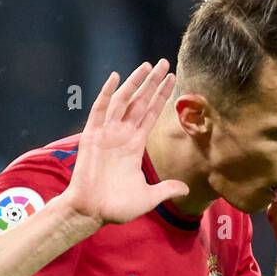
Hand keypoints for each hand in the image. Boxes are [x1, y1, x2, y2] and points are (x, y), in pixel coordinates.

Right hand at [61, 60, 187, 225]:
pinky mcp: (92, 137)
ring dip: (134, 83)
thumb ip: (165, 189)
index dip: (161, 97)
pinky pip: (99, 111)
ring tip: (147, 66)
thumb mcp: (148, 197)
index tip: (172, 80)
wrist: (92, 212)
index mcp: (135, 145)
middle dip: (152, 83)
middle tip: (164, 63)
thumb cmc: (117, 207)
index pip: (151, 114)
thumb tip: (185, 188)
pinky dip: (107, 94)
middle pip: (140, 102)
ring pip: (123, 102)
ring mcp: (107, 134)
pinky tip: (116, 78)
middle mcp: (122, 135)